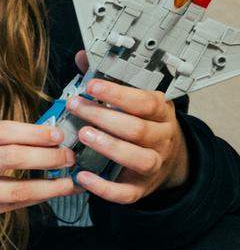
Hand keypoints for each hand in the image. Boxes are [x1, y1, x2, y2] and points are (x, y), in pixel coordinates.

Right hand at [0, 120, 78, 226]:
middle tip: (69, 156)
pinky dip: (36, 199)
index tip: (58, 135)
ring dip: (49, 186)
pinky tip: (52, 192)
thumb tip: (45, 135)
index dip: (33, 133)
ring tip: (70, 180)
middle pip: (12, 159)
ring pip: (16, 190)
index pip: (0, 132)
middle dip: (47, 157)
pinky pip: (11, 206)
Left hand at [67, 59, 188, 203]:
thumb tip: (82, 56)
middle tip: (77, 107)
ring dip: (108, 146)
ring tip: (84, 135)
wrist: (172, 161)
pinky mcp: (140, 188)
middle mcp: (161, 139)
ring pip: (137, 158)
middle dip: (103, 117)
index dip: (117, 94)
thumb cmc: (145, 124)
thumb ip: (108, 79)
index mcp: (160, 113)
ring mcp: (153, 164)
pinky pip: (125, 192)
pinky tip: (83, 177)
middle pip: (136, 129)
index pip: (144, 101)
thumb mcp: (134, 100)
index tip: (92, 86)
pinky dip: (103, 187)